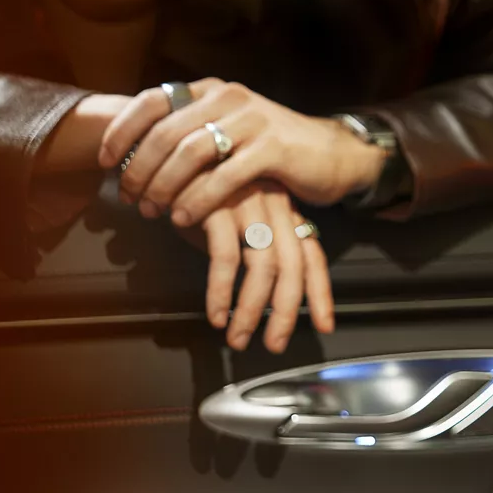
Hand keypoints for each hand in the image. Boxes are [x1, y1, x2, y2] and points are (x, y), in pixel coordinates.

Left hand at [99, 79, 385, 226]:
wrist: (334, 154)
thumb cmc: (272, 150)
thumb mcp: (228, 131)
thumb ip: (189, 136)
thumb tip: (137, 158)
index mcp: (211, 91)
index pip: (152, 101)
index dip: (122, 130)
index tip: (104, 161)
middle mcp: (228, 97)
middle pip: (165, 131)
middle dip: (138, 168)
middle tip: (129, 199)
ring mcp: (252, 120)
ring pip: (190, 152)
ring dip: (164, 185)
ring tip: (152, 211)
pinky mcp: (272, 147)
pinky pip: (224, 175)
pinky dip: (198, 199)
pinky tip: (184, 218)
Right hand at [183, 181, 333, 352]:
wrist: (168, 147)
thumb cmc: (199, 189)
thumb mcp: (233, 217)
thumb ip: (250, 246)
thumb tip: (257, 292)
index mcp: (283, 209)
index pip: (311, 254)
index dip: (320, 292)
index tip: (324, 325)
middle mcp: (273, 205)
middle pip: (292, 267)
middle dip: (285, 312)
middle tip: (274, 344)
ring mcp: (248, 203)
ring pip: (263, 266)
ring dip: (251, 310)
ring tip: (238, 338)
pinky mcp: (218, 205)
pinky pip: (226, 258)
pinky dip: (222, 292)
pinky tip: (216, 314)